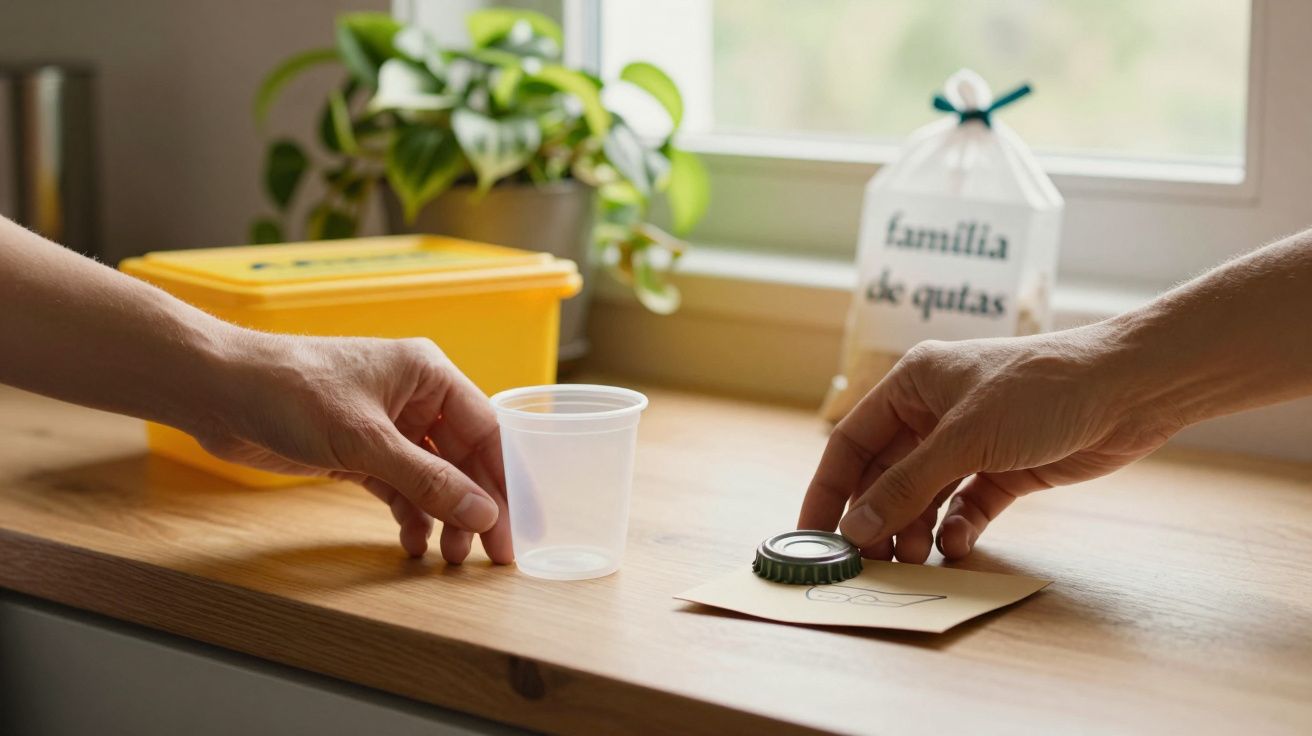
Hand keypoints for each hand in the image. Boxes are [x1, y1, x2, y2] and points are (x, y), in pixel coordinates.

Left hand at [193, 332, 509, 563]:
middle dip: (472, 507)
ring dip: (441, 515)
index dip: (502, 483)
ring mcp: (386, 424)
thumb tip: (482, 514)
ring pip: (431, 477)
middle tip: (485, 554)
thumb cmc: (290, 390)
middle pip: (462, 459)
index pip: (486, 432)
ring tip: (446, 555)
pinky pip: (398, 485)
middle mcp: (414, 397)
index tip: (511, 529)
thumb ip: (427, 479)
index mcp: (429, 375)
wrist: (217, 390)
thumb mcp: (365, 440)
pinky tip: (412, 541)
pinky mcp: (358, 450)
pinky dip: (408, 513)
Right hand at [798, 325, 1182, 561]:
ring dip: (914, 529)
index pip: (851, 443)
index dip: (828, 490)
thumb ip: (906, 487)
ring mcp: (969, 443)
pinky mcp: (1003, 470)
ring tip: (914, 559)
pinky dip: (956, 528)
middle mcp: (933, 413)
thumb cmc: (1040, 391)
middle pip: (884, 476)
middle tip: (867, 562)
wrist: (1129, 390)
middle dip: (875, 518)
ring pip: (923, 496)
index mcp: (911, 386)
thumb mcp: (963, 438)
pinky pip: (964, 506)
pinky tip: (956, 546)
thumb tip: (855, 528)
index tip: (812, 535)